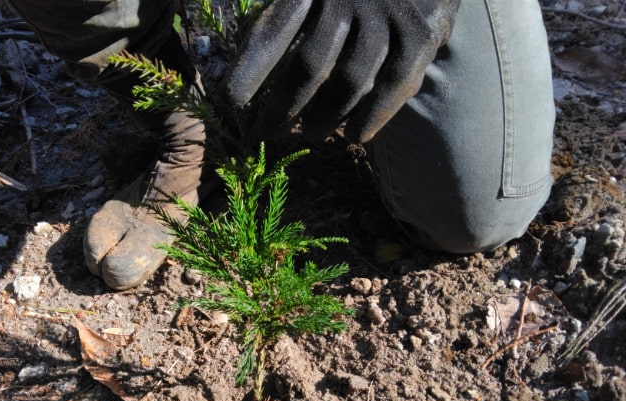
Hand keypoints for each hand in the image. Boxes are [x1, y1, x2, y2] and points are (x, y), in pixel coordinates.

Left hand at [224, 0, 459, 141]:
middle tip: (267, 132)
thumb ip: (284, 12)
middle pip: (311, 63)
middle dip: (285, 105)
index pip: (274, 31)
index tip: (230, 102)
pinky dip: (373, 116)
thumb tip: (242, 65)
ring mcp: (388, 13)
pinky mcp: (421, 33)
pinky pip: (393, 84)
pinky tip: (354, 137)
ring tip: (309, 135)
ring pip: (351, 80)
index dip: (251, 69)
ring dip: (326, 116)